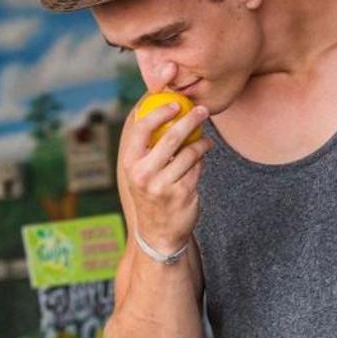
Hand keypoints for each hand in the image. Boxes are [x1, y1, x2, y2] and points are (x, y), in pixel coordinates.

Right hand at [121, 96, 210, 253]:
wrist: (158, 233)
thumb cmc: (149, 193)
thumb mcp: (140, 172)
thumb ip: (147, 146)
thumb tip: (161, 109)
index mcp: (130, 164)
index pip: (141, 129)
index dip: (159, 112)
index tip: (175, 104)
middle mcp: (143, 174)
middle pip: (171, 137)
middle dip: (190, 119)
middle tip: (202, 111)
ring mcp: (163, 185)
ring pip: (189, 153)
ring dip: (201, 143)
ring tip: (206, 140)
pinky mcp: (183, 193)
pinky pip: (197, 168)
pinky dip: (201, 160)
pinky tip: (203, 157)